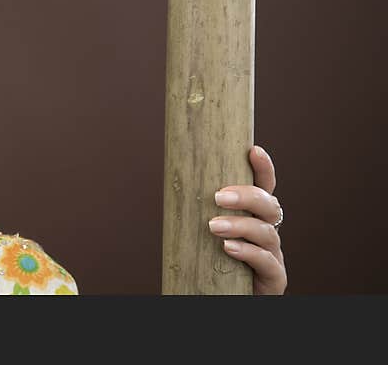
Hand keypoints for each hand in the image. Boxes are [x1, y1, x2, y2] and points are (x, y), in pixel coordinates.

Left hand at [209, 144, 286, 294]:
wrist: (220, 295)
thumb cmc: (211, 261)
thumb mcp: (204, 231)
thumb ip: (198, 211)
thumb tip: (170, 180)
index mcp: (253, 216)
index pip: (264, 187)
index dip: (264, 169)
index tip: (253, 150)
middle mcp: (267, 231)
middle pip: (270, 205)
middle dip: (246, 196)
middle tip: (218, 196)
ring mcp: (273, 254)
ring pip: (267, 232)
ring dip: (240, 226)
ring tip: (214, 226)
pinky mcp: (274, 278)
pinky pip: (268, 262)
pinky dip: (249, 252)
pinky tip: (229, 248)